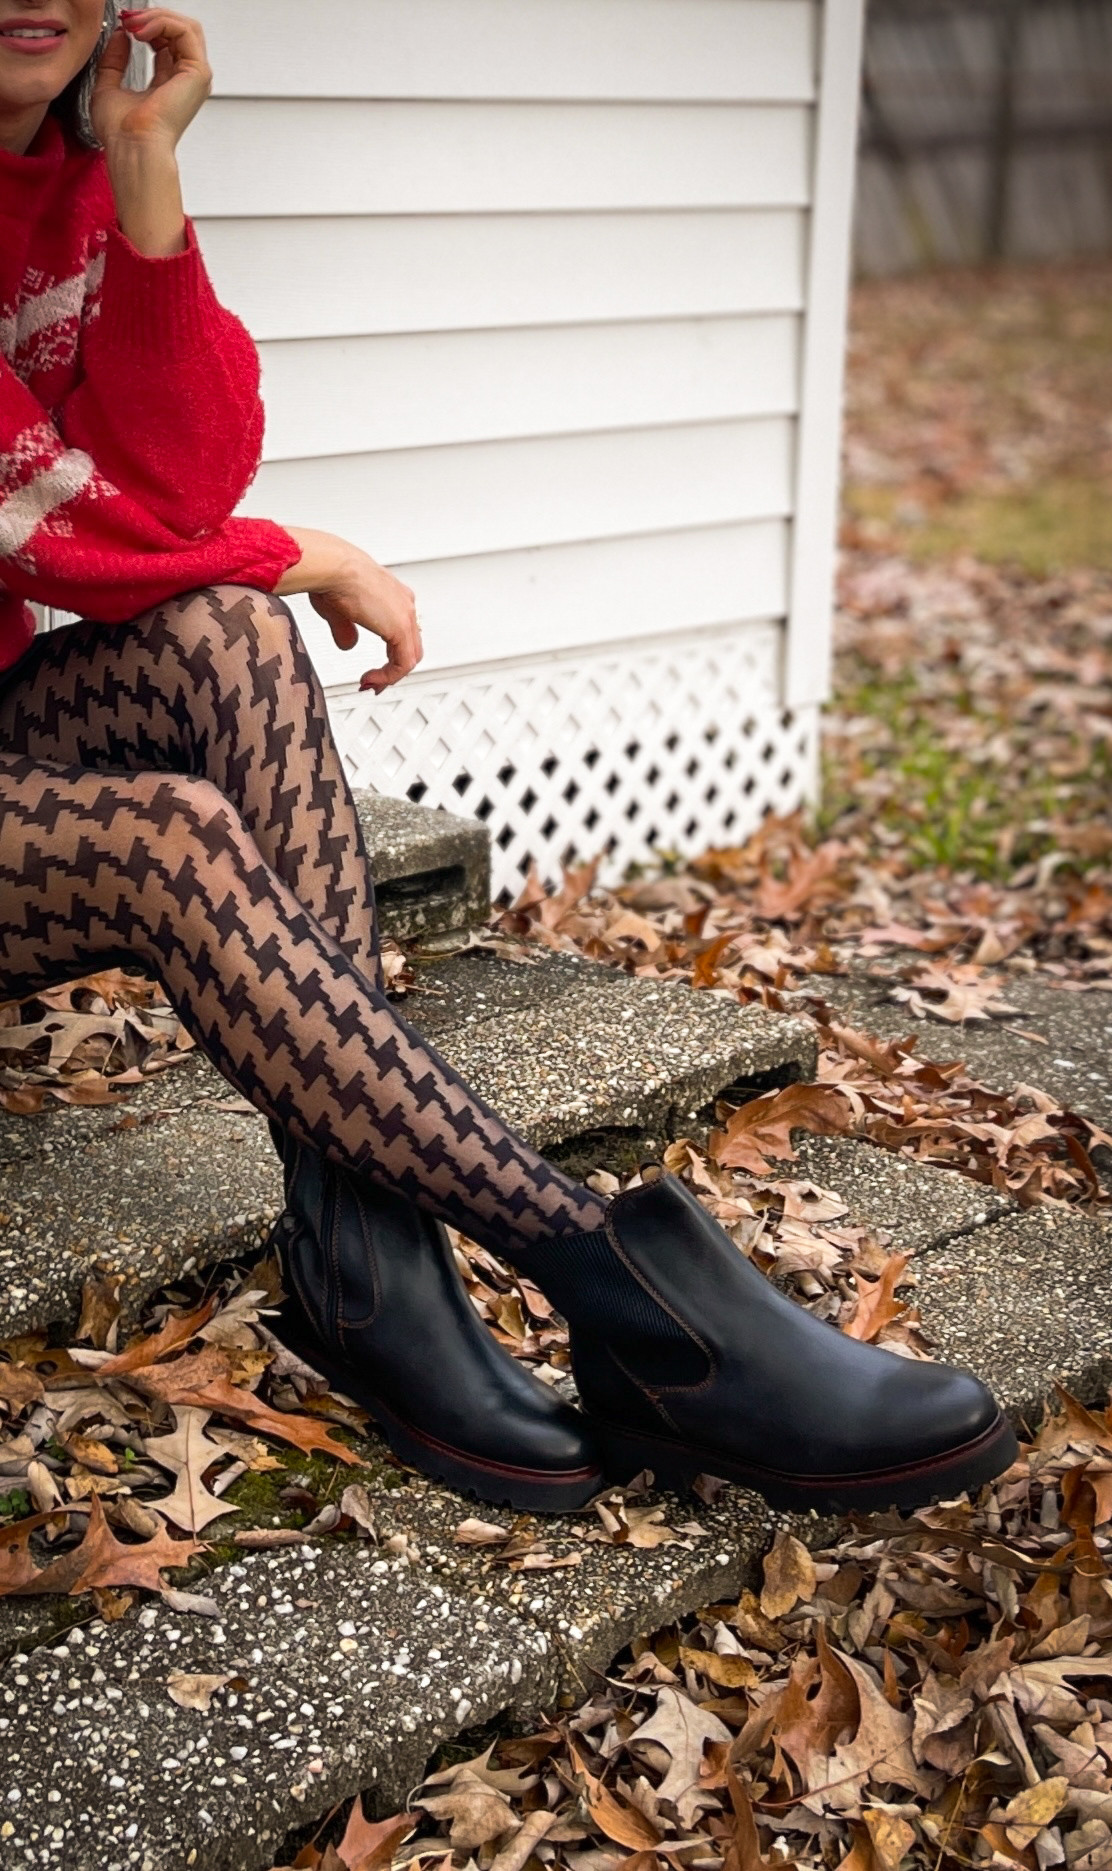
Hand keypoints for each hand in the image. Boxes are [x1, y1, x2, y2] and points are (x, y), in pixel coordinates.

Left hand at [92, 9, 211, 157]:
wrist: (132, 147)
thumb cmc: (121, 133)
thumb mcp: (108, 86)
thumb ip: (114, 60)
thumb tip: (122, 35)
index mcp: (170, 86)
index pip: (168, 43)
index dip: (147, 26)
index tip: (124, 24)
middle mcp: (186, 81)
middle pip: (181, 31)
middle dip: (154, 17)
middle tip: (128, 20)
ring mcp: (195, 77)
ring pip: (187, 27)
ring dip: (157, 17)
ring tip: (133, 23)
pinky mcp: (198, 74)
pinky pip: (186, 32)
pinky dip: (163, 23)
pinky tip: (141, 31)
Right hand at [276, 530, 422, 693]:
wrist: (331, 567)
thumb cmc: (330, 576)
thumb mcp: (338, 610)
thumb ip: (346, 629)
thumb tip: (348, 644)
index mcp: (393, 595)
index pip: (402, 633)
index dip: (390, 656)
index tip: (374, 670)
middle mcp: (404, 603)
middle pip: (410, 647)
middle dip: (392, 670)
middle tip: (375, 683)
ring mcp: (405, 614)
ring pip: (409, 657)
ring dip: (390, 676)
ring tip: (370, 684)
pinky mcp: (400, 628)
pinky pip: (403, 663)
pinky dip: (388, 676)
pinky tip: (371, 680)